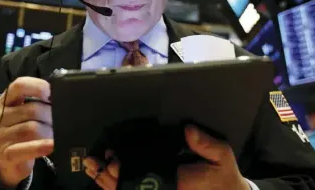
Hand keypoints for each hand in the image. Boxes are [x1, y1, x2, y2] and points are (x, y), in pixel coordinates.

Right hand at [0, 77, 53, 187]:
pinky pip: (26, 148)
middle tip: (62, 121)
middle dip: (51, 115)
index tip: (52, 93)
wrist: (8, 162)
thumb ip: (37, 103)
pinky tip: (52, 146)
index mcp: (4, 101)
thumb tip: (60, 97)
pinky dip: (41, 147)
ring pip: (31, 128)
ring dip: (49, 132)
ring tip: (57, 135)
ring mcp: (0, 136)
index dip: (38, 86)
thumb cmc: (21, 133)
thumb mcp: (24, 115)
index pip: (19, 86)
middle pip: (32, 109)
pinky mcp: (5, 154)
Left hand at [83, 126, 251, 189]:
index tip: (111, 159)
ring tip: (90, 167)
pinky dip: (116, 186)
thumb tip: (188, 130)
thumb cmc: (223, 175)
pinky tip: (102, 177)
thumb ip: (205, 144)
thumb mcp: (221, 156)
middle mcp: (163, 188)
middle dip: (109, 175)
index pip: (144, 176)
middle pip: (130, 186)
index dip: (124, 169)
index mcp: (175, 181)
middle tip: (92, 162)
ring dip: (107, 181)